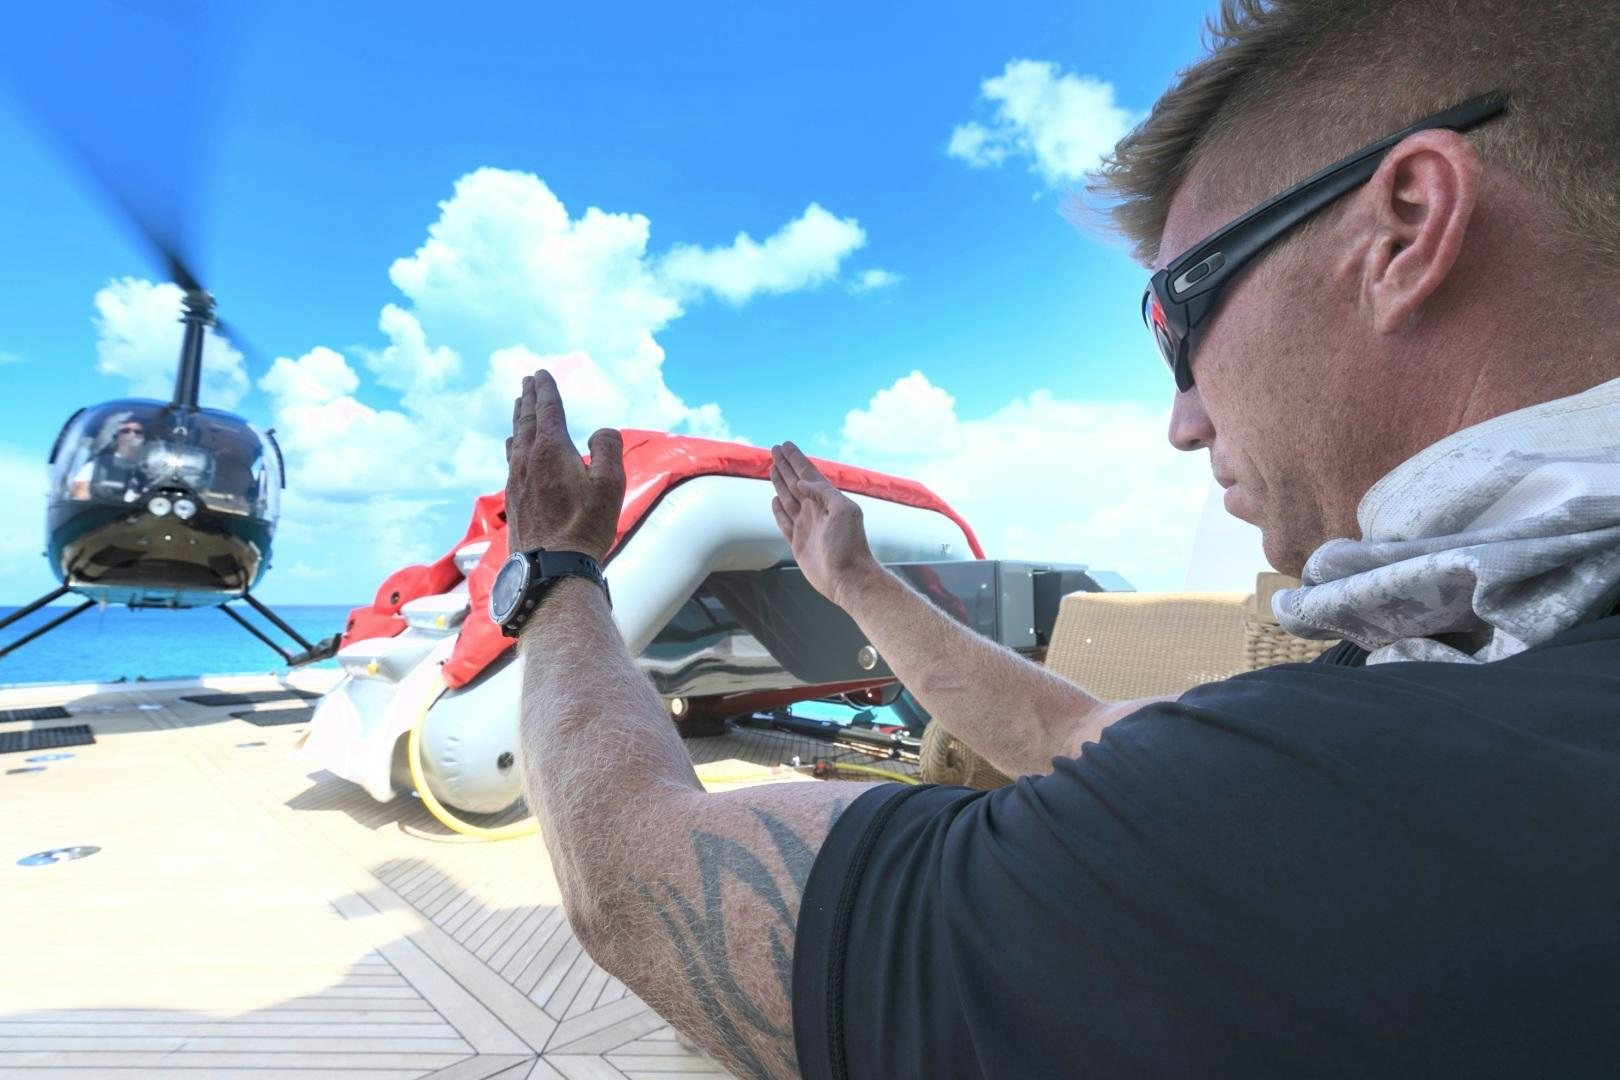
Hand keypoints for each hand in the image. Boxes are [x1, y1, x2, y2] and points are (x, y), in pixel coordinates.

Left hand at [506, 370, 624, 562]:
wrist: (552, 566)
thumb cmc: (586, 526)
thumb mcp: (610, 483)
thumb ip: (608, 447)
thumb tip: (599, 432)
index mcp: (551, 449)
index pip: (548, 409)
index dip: (546, 389)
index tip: (541, 373)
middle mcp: (528, 460)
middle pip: (527, 420)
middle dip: (528, 398)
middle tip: (527, 381)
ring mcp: (517, 480)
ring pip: (516, 439)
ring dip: (519, 418)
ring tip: (519, 406)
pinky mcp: (514, 499)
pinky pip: (511, 460)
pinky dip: (514, 443)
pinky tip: (513, 447)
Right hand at [770, 441, 879, 608]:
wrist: (847, 578)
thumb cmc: (849, 545)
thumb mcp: (843, 510)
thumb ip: (823, 492)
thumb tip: (802, 482)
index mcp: (828, 500)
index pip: (808, 473)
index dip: (796, 459)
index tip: (784, 445)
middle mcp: (816, 510)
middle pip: (796, 482)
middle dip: (785, 465)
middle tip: (774, 449)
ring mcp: (806, 525)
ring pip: (788, 498)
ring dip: (780, 482)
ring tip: (772, 467)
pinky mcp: (797, 542)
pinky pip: (784, 521)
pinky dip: (778, 510)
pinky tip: (774, 499)